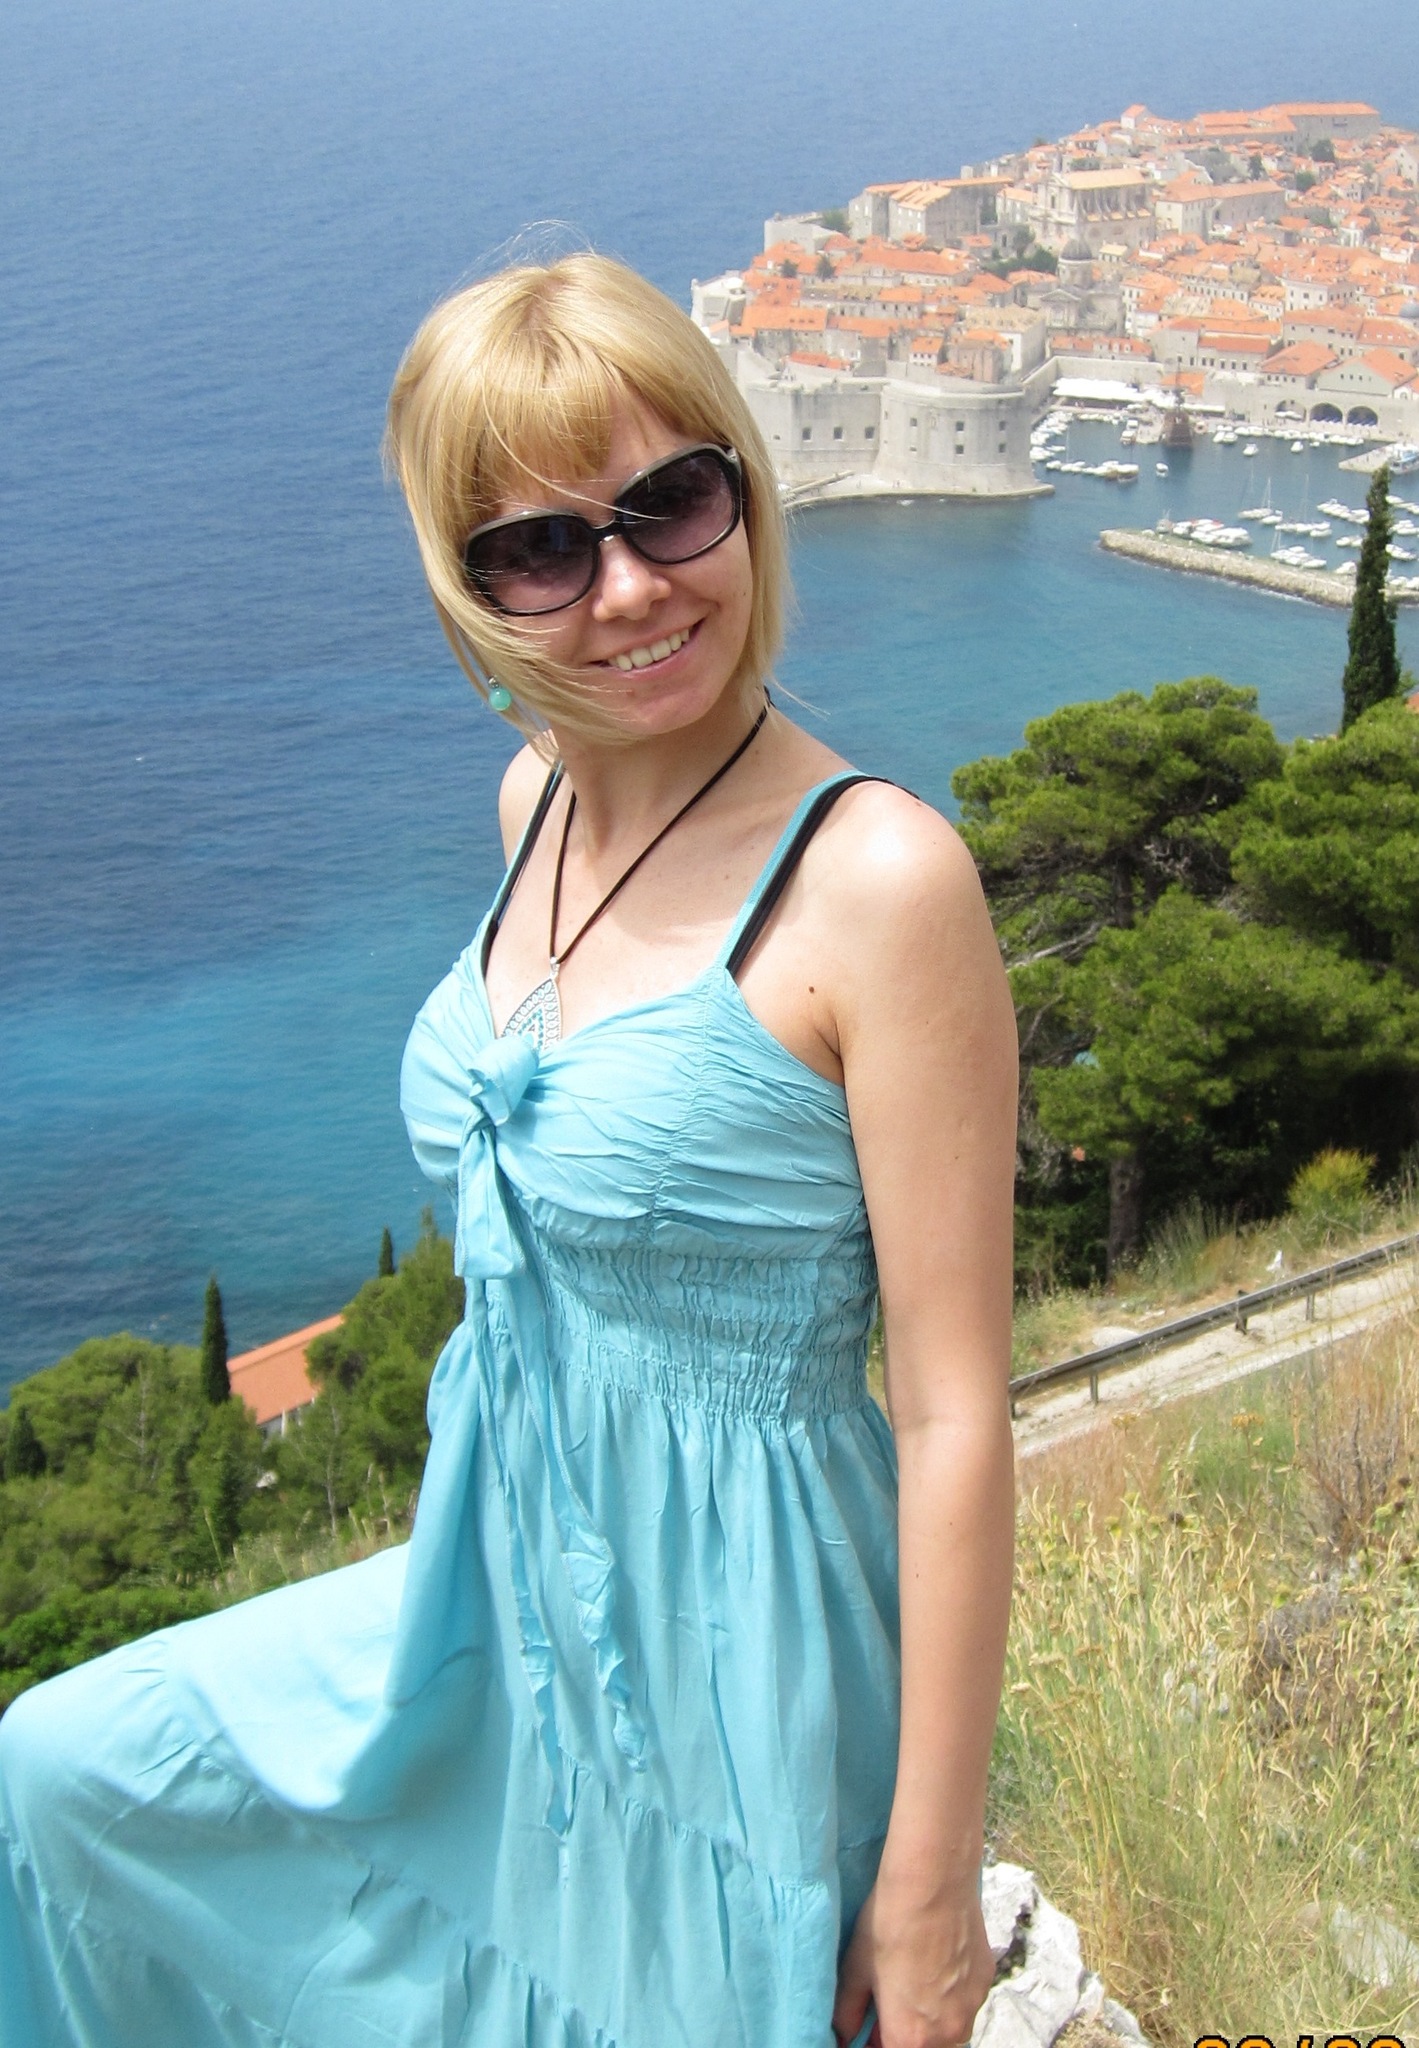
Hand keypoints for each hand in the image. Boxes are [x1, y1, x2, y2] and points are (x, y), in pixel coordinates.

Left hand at [832, 1872, 994, 2047]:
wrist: (933, 1883)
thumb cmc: (889, 1924)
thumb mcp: (856, 1970)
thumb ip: (847, 2013)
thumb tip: (842, 2035)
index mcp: (911, 2038)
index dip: (878, 2042)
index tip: (873, 2025)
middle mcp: (947, 2033)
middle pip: (926, 2047)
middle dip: (907, 2033)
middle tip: (891, 2001)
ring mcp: (972, 2008)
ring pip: (950, 2029)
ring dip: (932, 2017)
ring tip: (916, 1978)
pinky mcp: (987, 1982)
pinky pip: (967, 2001)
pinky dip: (952, 1993)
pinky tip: (938, 1961)